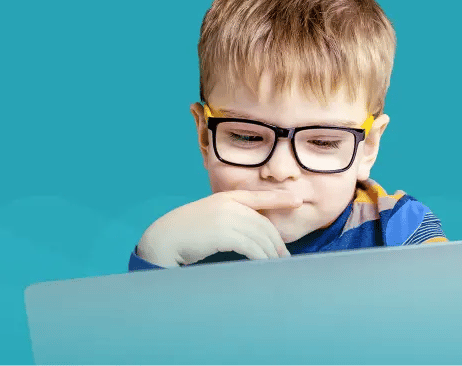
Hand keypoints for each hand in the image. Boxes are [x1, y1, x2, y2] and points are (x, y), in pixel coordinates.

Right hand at [135, 190, 300, 267]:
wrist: (164, 238)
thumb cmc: (186, 232)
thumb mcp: (209, 217)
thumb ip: (229, 218)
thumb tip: (252, 233)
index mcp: (226, 197)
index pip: (259, 196)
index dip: (280, 198)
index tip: (297, 200)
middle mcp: (229, 204)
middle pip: (263, 223)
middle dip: (277, 241)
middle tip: (285, 256)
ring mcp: (226, 217)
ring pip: (260, 236)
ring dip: (271, 253)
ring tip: (277, 264)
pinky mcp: (224, 233)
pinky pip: (251, 247)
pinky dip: (261, 257)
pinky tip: (264, 265)